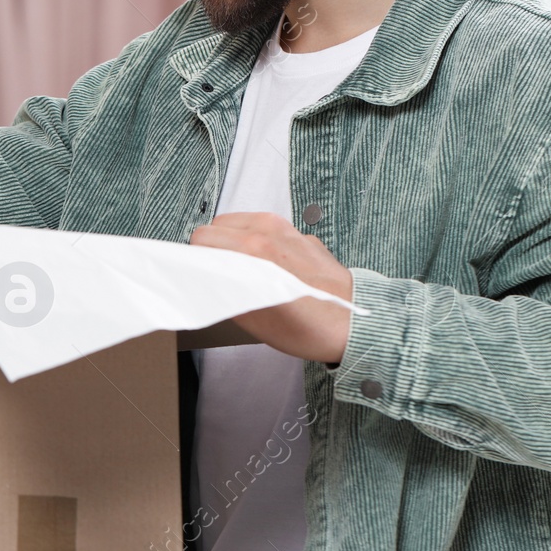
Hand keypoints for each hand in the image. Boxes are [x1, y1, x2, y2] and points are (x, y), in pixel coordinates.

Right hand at [189, 212, 352, 363]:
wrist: (352, 322)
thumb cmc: (308, 327)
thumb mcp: (253, 321)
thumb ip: (225, 293)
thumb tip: (207, 281)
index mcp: (253, 248)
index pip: (201, 238)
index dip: (198, 259)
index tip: (203, 275)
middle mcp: (269, 230)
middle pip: (217, 226)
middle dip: (214, 249)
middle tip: (224, 276)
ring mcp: (287, 228)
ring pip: (239, 223)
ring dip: (235, 242)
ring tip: (247, 272)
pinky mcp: (301, 233)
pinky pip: (265, 228)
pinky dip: (259, 242)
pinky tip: (271, 269)